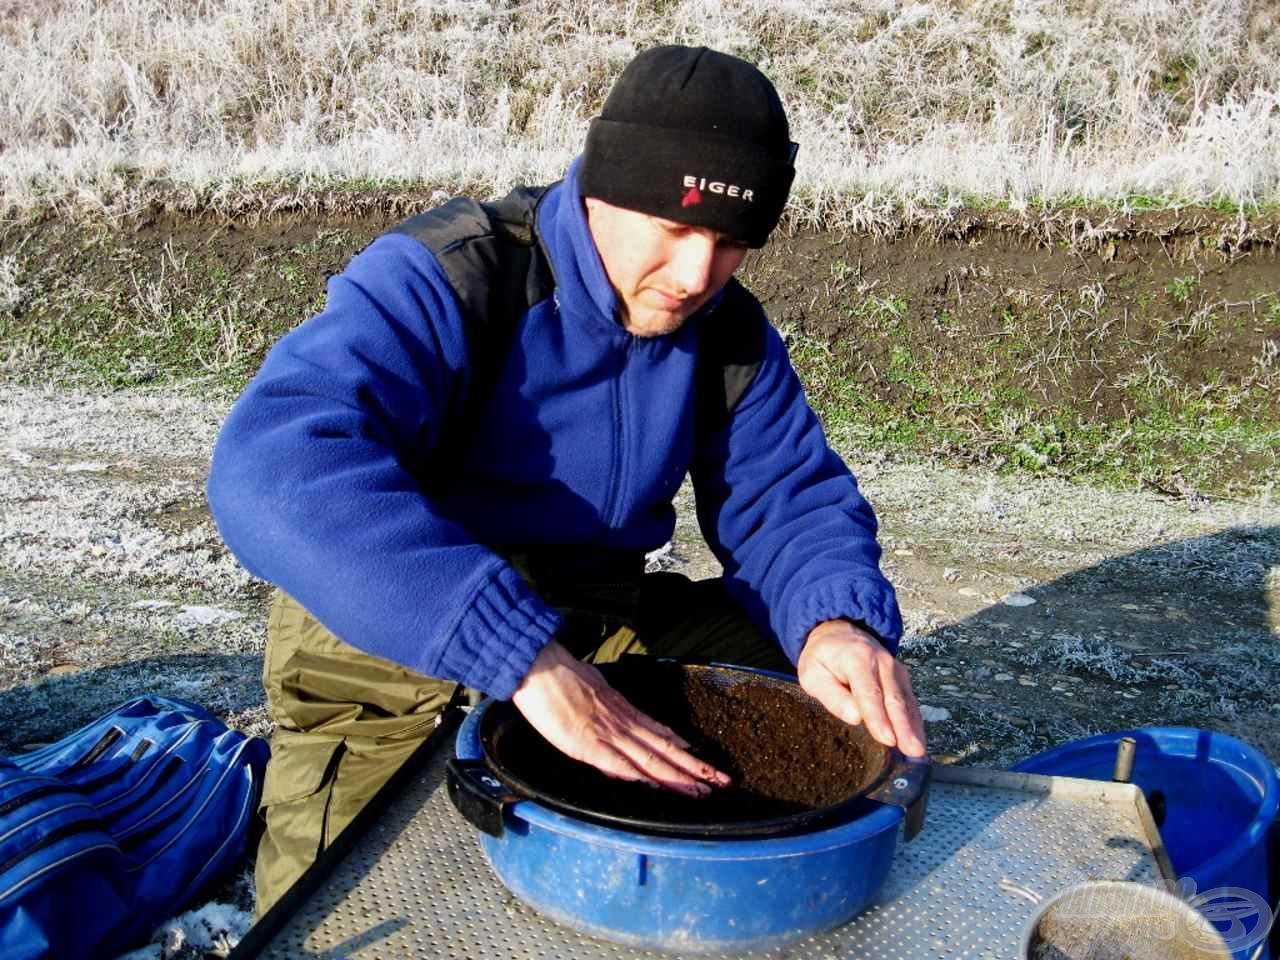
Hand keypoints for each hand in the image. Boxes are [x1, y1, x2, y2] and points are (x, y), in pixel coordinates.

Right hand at [511, 641, 730, 795]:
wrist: (540, 667)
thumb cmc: (561, 679)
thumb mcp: (596, 691)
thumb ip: (610, 711)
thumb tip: (621, 725)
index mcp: (624, 711)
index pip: (661, 734)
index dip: (683, 749)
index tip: (703, 760)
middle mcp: (623, 723)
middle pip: (665, 748)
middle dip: (694, 767)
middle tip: (721, 781)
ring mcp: (608, 733)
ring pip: (650, 758)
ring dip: (677, 776)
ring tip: (701, 789)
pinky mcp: (588, 743)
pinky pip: (616, 762)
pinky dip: (636, 773)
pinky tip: (653, 784)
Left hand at [797, 620, 926, 756]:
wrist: (840, 632)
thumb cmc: (823, 658)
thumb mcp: (813, 673)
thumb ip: (832, 696)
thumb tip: (855, 717)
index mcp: (857, 659)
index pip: (869, 693)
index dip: (879, 718)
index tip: (887, 739)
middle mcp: (882, 662)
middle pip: (894, 699)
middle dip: (904, 727)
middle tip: (913, 752)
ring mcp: (896, 669)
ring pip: (907, 702)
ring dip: (914, 728)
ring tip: (918, 753)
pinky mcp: (902, 678)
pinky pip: (910, 702)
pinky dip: (916, 722)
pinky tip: (919, 740)